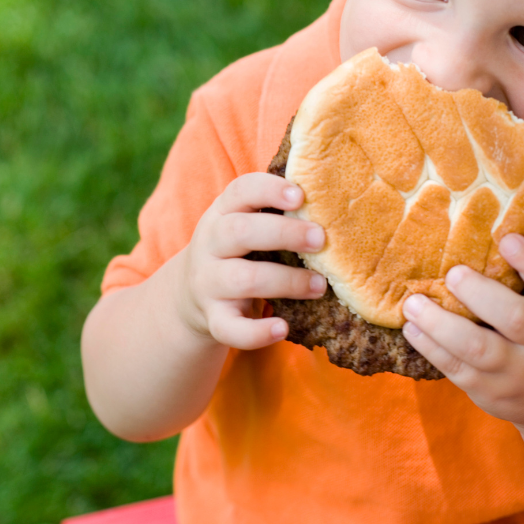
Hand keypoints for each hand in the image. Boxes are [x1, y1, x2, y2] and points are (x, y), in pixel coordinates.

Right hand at [176, 173, 326, 350]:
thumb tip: (335, 199)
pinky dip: (256, 333)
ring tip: (319, 285)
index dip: (269, 190)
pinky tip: (283, 328)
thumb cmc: (236, 250)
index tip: (300, 195)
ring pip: (243, 279)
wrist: (188, 296)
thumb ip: (275, 211)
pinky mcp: (212, 319)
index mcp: (223, 213)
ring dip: (286, 282)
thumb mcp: (243, 223)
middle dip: (283, 234)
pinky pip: (230, 329)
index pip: (240, 191)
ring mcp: (208, 283)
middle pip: (240, 232)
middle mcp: (210, 244)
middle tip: (321, 239)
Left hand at [401, 234, 523, 429]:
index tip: (508, 239)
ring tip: (413, 303)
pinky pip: (456, 369)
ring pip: (478, 349)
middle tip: (453, 273)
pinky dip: (430, 347)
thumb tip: (476, 224)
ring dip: (440, 324)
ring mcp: (516, 371)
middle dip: (481, 295)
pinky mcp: (489, 391)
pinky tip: (412, 328)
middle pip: (517, 319)